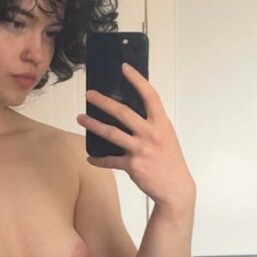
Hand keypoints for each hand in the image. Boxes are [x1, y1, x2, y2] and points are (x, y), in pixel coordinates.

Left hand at [76, 63, 195, 212]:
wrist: (175, 188)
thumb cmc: (170, 161)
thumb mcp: (166, 136)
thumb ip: (151, 124)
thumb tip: (129, 114)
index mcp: (161, 123)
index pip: (150, 96)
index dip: (137, 80)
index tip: (124, 68)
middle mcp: (151, 134)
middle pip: (123, 112)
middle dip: (103, 102)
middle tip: (89, 95)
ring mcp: (141, 150)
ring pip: (111, 133)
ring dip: (93, 125)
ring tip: (80, 118)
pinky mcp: (132, 166)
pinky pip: (110, 160)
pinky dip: (98, 159)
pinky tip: (90, 158)